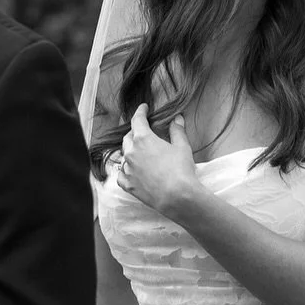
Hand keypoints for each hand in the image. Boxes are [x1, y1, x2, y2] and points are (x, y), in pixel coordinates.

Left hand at [114, 104, 200, 220]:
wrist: (176, 196)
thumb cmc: (181, 170)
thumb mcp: (182, 147)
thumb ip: (177, 131)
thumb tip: (177, 118)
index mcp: (143, 139)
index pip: (137, 120)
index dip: (140, 112)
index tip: (143, 108)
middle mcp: (131, 152)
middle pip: (128, 138)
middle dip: (135, 133)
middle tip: (144, 133)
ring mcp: (127, 169)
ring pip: (124, 156)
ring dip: (131, 152)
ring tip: (140, 154)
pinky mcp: (127, 184)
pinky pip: (121, 174)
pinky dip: (126, 170)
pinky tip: (132, 171)